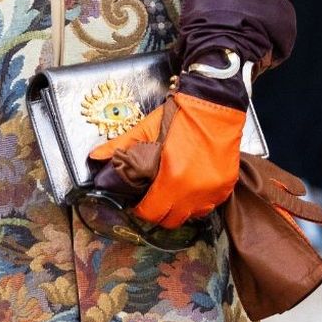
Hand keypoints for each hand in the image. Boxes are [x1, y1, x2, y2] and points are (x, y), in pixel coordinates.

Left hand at [89, 87, 245, 228]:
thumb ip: (120, 146)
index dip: (141, 210)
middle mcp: (194, 190)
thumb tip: (94, 157)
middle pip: (172, 220)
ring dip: (181, 209)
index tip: (138, 203)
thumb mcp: (147, 128)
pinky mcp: (226, 185)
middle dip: (160, 212)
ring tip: (173, 194)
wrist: (215, 102)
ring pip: (193, 215)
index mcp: (171, 178)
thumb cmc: (181, 114)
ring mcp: (213, 189)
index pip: (152, 212)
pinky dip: (199, 201)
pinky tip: (191, 188)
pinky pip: (211, 205)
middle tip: (154, 200)